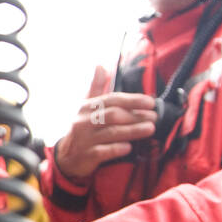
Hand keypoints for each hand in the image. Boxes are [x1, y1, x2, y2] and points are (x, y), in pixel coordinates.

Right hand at [53, 66, 157, 181]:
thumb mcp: (86, 106)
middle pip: (113, 115)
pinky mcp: (86, 155)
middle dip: (136, 116)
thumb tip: (100, 65)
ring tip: (150, 129)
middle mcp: (84, 121)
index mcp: (86, 107)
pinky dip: (117, 149)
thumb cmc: (83, 128)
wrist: (67, 155)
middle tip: (154, 117)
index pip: (112, 100)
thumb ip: (96, 86)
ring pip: (111, 133)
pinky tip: (129, 147)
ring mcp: (85, 139)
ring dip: (133, 131)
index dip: (132, 100)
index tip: (150, 102)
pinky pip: (104, 152)